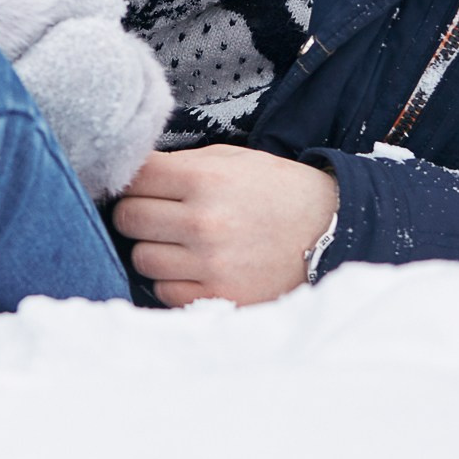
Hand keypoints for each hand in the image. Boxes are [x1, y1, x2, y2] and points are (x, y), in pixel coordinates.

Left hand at [111, 145, 338, 306]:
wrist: (330, 232)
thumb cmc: (277, 191)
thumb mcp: (233, 160)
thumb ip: (182, 164)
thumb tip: (131, 171)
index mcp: (205, 180)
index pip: (134, 178)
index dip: (133, 179)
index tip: (143, 185)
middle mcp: (203, 222)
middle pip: (128, 218)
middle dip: (137, 213)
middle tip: (158, 213)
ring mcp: (209, 264)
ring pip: (141, 258)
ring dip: (153, 249)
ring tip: (180, 242)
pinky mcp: (218, 297)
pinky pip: (164, 291)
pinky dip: (172, 280)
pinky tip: (194, 267)